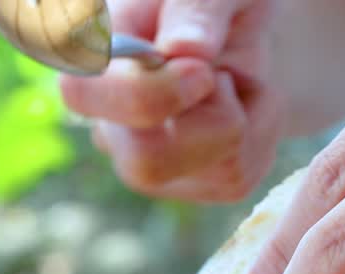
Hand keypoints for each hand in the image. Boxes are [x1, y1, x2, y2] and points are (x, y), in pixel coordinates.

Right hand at [60, 0, 280, 201]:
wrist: (245, 31)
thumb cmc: (215, 1)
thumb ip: (195, 6)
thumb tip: (184, 49)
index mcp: (90, 57)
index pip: (81, 93)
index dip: (146, 94)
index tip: (201, 69)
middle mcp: (108, 120)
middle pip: (145, 163)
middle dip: (213, 124)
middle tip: (225, 77)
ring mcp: (145, 160)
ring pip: (203, 176)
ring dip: (246, 121)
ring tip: (238, 79)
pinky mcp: (192, 184)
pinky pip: (237, 178)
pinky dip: (263, 134)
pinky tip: (249, 103)